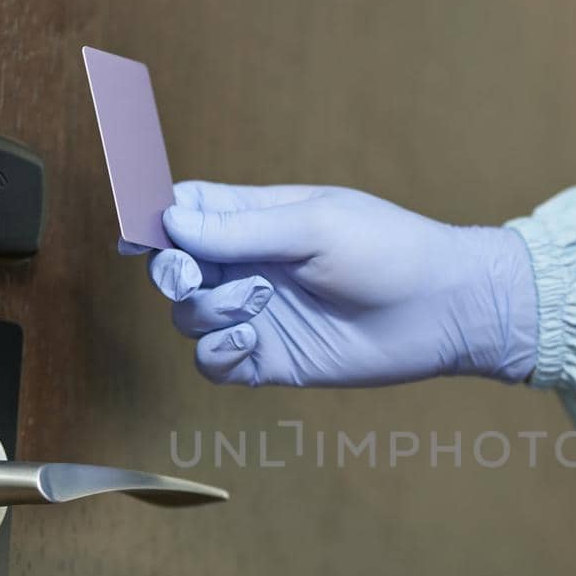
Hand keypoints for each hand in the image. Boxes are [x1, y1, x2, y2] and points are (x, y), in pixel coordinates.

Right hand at [146, 182, 536, 386]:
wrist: (441, 309)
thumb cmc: (389, 250)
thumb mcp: (314, 225)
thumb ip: (240, 228)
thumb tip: (172, 221)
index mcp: (256, 219)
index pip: (184, 211)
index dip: (153, 220)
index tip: (135, 233)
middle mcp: (249, 265)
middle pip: (175, 267)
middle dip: (173, 271)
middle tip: (193, 276)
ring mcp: (257, 314)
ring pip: (189, 317)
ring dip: (208, 310)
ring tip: (257, 305)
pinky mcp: (270, 359)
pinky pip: (214, 363)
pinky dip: (219, 353)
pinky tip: (251, 341)